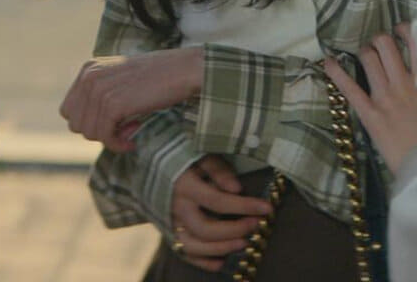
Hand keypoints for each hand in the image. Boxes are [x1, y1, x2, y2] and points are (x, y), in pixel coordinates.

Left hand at [60, 48, 204, 151]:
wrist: (183, 70)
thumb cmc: (157, 78)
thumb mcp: (121, 81)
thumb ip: (100, 96)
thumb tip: (86, 130)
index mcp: (88, 70)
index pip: (69, 110)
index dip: (90, 121)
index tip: (114, 121)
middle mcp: (89, 77)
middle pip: (76, 124)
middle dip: (99, 131)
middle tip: (124, 127)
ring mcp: (99, 90)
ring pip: (88, 133)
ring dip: (111, 138)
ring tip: (132, 128)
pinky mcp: (112, 104)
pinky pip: (104, 137)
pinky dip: (118, 145)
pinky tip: (133, 141)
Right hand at [167, 155, 272, 271]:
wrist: (150, 162)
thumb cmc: (181, 155)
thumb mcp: (200, 154)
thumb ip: (218, 170)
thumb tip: (237, 189)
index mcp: (184, 186)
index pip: (218, 201)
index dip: (244, 206)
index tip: (267, 208)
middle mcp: (176, 208)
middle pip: (206, 229)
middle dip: (234, 230)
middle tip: (256, 225)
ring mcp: (170, 223)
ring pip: (194, 246)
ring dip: (221, 249)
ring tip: (244, 244)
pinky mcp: (168, 231)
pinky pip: (184, 253)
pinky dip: (202, 261)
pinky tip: (221, 263)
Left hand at [324, 24, 416, 177]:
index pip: (416, 43)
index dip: (406, 31)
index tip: (401, 29)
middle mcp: (404, 83)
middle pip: (385, 45)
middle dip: (379, 41)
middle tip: (378, 45)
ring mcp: (385, 97)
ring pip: (368, 59)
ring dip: (365, 53)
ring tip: (364, 54)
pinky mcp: (370, 114)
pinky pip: (350, 89)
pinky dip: (337, 74)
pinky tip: (328, 61)